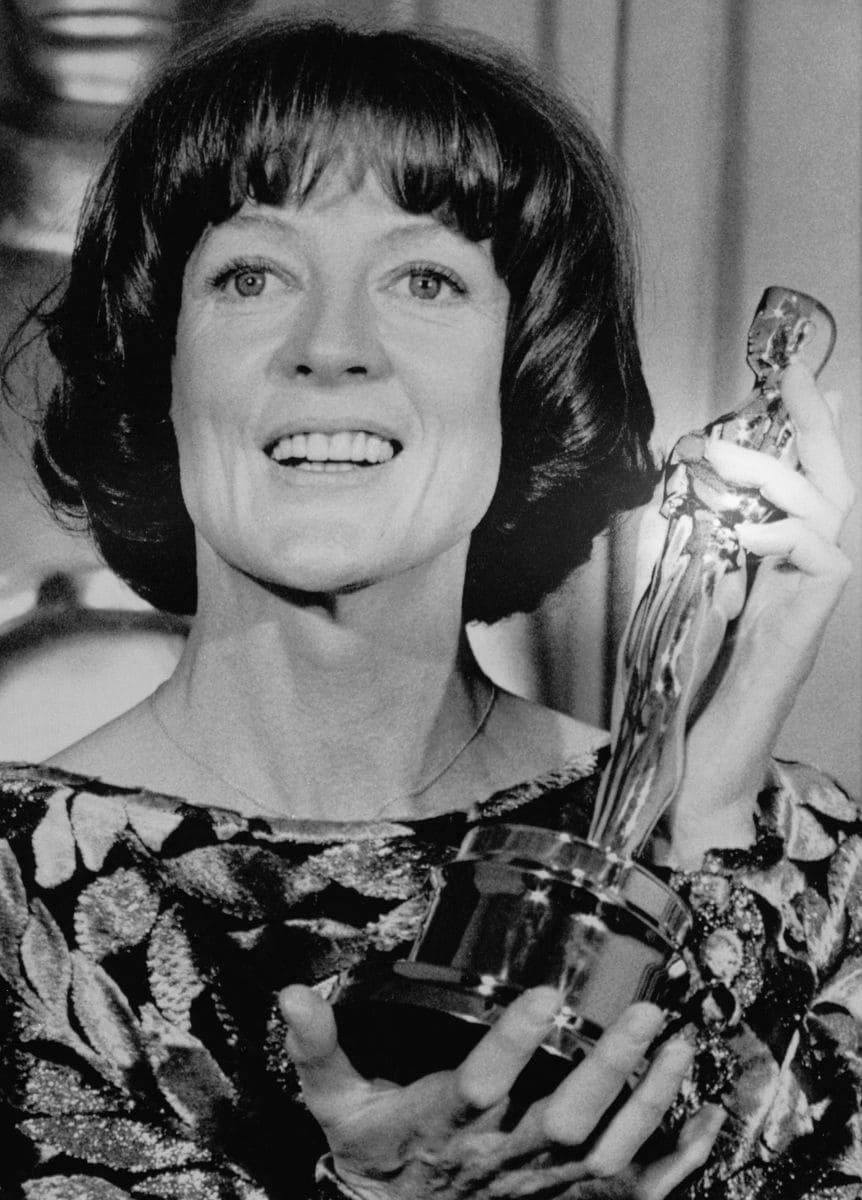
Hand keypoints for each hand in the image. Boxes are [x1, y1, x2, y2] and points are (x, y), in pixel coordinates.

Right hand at [280, 985, 724, 1198]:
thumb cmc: (374, 1158)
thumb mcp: (336, 1103)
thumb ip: (320, 1048)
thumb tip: (292, 992)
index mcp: (444, 1125)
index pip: (480, 1084)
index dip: (512, 1042)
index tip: (542, 992)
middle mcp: (501, 1159)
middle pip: (563, 1119)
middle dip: (609, 1069)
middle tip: (645, 1014)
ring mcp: (544, 1188)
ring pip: (609, 1152)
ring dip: (653, 1101)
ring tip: (683, 1043)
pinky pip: (636, 1193)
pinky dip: (680, 1161)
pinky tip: (712, 1119)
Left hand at [670, 362, 854, 865]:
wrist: (700, 769)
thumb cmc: (687, 696)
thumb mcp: (686, 607)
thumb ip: (702, 562)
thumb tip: (699, 510)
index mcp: (772, 572)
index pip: (800, 490)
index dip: (805, 436)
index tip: (795, 381)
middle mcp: (800, 582)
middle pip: (830, 489)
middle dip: (814, 427)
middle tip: (792, 375)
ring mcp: (807, 606)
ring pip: (827, 515)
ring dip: (780, 474)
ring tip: (727, 451)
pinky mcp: (805, 633)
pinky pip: (823, 562)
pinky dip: (785, 535)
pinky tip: (745, 529)